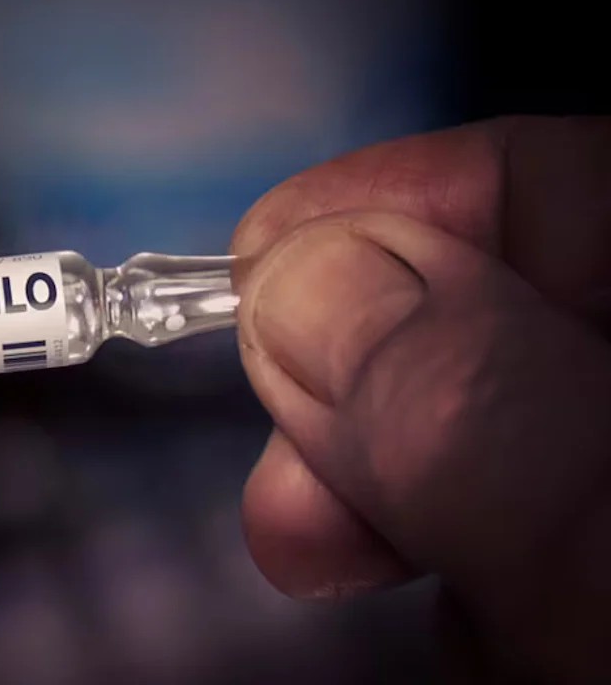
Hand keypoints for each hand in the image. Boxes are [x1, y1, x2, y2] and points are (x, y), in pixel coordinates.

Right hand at [233, 117, 610, 680]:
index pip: (573, 191)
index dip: (402, 207)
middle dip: (376, 387)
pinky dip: (469, 585)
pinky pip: (525, 548)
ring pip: (502, 449)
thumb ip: (492, 427)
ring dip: (413, 507)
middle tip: (292, 493)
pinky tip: (487, 640)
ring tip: (385, 589)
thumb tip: (312, 286)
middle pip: (517, 322)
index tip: (257, 275)